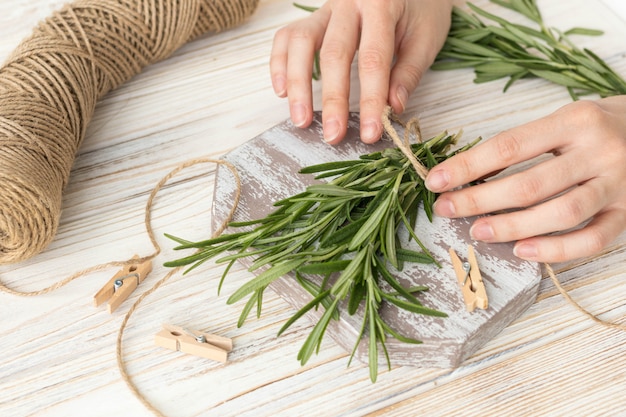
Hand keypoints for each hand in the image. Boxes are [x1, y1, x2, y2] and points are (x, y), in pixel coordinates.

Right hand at [270, 0, 452, 143]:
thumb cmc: (420, 10)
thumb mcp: (426, 38)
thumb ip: (408, 73)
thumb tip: (392, 107)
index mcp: (382, 5)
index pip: (373, 60)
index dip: (370, 99)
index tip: (369, 133)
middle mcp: (349, 2)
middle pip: (333, 54)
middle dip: (332, 99)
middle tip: (333, 135)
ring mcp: (326, 9)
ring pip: (301, 43)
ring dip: (298, 85)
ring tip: (301, 120)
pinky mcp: (313, 18)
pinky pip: (287, 37)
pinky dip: (279, 64)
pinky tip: (282, 92)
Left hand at [425, 97, 625, 262]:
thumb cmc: (602, 125)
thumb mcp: (566, 119)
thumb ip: (527, 143)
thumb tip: (470, 172)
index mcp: (575, 120)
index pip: (509, 146)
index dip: (467, 166)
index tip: (435, 181)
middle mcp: (599, 151)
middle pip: (529, 184)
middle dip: (479, 200)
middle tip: (447, 209)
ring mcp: (619, 184)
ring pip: (560, 214)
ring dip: (512, 227)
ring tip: (477, 231)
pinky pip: (593, 239)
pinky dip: (557, 250)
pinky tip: (524, 251)